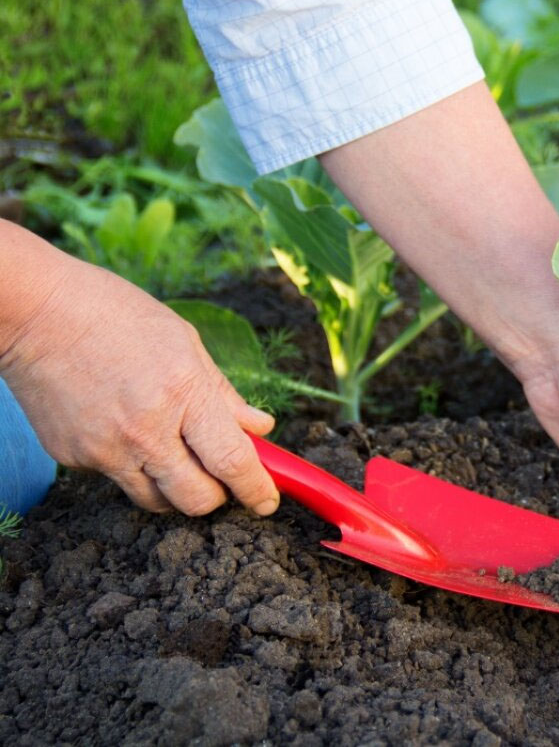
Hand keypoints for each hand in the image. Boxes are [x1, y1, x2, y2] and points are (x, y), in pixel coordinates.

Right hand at [0, 242, 279, 516]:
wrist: (36, 314)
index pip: (232, 461)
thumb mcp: (186, 342)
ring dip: (177, 489)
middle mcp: (146, 430)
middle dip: (218, 497)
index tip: (267, 501)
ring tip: (176, 454)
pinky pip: (119, 478)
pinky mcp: (75, 458)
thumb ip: (224, 394)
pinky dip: (133, 466)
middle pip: (197, 499)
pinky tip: (125, 428)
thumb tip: (260, 428)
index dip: (256, 489)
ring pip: (157, 500)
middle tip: (222, 478)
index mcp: (183, 393)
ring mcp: (107, 449)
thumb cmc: (116, 315)